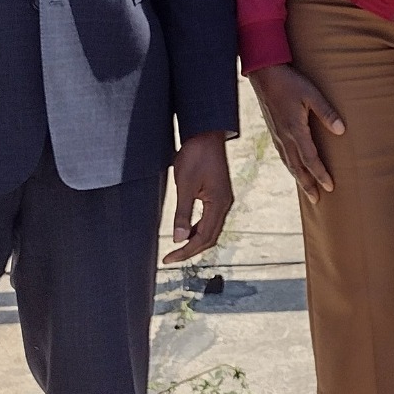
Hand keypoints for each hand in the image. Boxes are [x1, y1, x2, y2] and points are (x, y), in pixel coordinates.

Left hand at [163, 131, 234, 264]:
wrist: (206, 134)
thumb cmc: (195, 155)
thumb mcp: (185, 185)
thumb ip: (182, 214)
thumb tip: (178, 239)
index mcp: (218, 204)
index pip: (203, 238)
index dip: (186, 251)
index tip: (169, 258)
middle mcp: (224, 204)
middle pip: (210, 238)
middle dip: (191, 250)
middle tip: (171, 257)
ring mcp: (223, 200)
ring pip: (211, 230)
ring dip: (195, 241)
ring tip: (177, 247)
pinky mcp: (219, 195)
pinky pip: (210, 219)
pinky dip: (198, 229)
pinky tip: (185, 230)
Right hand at [249, 62, 343, 196]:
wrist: (264, 74)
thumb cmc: (290, 82)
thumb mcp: (311, 94)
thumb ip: (326, 112)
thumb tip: (341, 130)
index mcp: (295, 130)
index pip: (310, 159)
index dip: (321, 174)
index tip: (330, 187)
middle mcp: (285, 137)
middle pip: (298, 167)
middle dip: (308, 185)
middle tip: (317, 200)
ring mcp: (277, 135)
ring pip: (289, 163)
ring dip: (299, 179)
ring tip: (308, 191)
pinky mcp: (274, 131)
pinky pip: (283, 155)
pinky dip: (290, 167)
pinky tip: (294, 169)